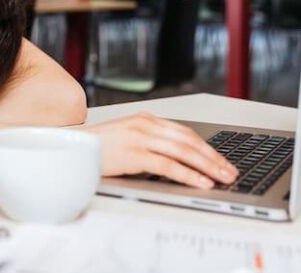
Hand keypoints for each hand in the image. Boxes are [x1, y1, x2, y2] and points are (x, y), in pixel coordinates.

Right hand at [85, 112, 237, 188]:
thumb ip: (148, 142)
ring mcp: (139, 138)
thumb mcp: (126, 138)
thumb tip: (175, 159)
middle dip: (213, 157)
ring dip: (207, 166)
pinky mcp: (134, 154)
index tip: (221, 160)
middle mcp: (145, 125)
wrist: (71, 147)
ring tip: (221, 178)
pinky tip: (200, 182)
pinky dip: (188, 174)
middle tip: (230, 171)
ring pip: (183, 151)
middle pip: (189, 140)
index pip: (184, 132)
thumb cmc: (97, 148)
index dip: (206, 147)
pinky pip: (168, 165)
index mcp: (145, 119)